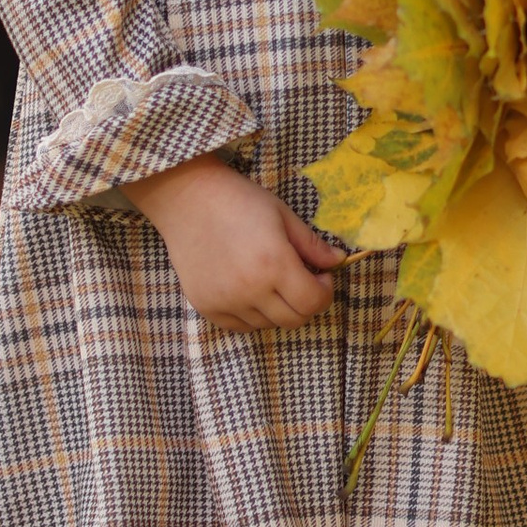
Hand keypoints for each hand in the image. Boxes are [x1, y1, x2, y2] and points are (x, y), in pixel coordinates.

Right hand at [129, 156, 339, 331]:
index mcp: (274, 264)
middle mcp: (250, 290)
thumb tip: (338, 261)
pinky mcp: (207, 307)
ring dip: (279, 308)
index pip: (313, 302)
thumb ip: (312, 244)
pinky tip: (250, 289)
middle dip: (306, 302)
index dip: (325, 291)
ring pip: (268, 324)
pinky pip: (241, 326)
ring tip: (272, 280)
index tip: (321, 275)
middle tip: (302, 279)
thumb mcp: (283, 215)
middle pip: (294, 320)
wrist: (187, 199)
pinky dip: (253, 314)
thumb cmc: (239, 200)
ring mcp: (226, 302)